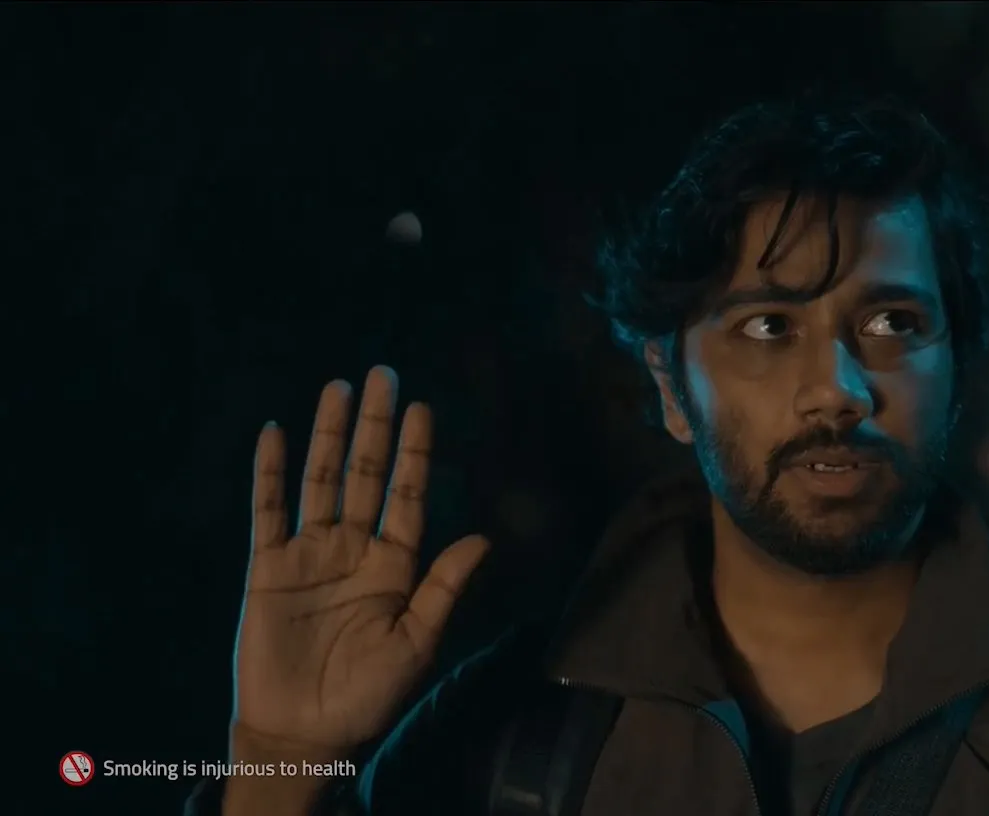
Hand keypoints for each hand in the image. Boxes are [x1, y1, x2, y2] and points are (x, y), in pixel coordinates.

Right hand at [233, 367, 488, 753]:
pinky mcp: (268, 569)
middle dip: (375, 426)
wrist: (307, 731)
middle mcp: (354, 549)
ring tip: (339, 388)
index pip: (407, 495)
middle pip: (365, 474)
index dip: (415, 453)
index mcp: (395, 565)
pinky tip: (276, 434)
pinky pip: (267, 512)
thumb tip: (482, 537)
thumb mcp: (419, 642)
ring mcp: (310, 555)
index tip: (423, 408)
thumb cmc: (371, 693)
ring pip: (321, 481)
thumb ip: (445, 587)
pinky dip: (271, 473)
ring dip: (329, 435)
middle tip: (384, 373)